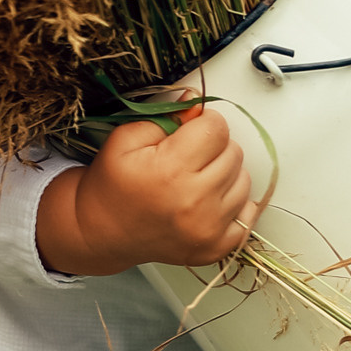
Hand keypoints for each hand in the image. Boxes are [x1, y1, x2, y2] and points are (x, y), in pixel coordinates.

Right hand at [37, 107, 259, 276]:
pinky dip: (234, 204)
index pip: (216, 128)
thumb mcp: (126, 140)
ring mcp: (208, 229)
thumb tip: (195, 102)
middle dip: (215, 148)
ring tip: (197, 180)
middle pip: (234, 153)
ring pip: (244, 181)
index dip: (204, 123)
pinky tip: (210, 202)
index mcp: (170, 171)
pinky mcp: (216, 248)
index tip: (190, 131)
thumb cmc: (112, 184)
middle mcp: (194, 202)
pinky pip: (247, 214)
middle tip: (189, 158)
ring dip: (225, 175)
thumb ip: (166, 118)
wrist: (102, 232)